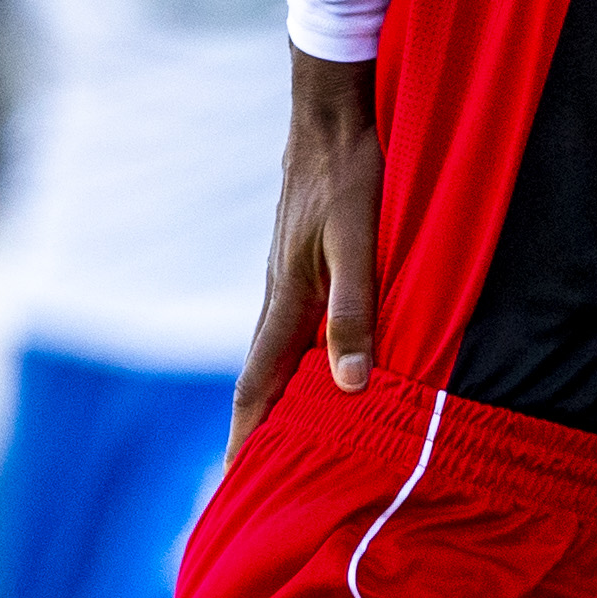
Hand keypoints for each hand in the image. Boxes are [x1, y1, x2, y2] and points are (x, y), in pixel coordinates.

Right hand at [233, 50, 381, 445]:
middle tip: (249, 481)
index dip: (248, 437)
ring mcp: (289, 278)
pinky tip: (316, 369)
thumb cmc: (352, 174)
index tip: (234, 484)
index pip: (258, 387)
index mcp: (286, 303)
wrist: (333, 113)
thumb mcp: (361, 243)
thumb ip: (356, 310)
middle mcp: (279, 297)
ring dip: (276, 398)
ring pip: (278, 353)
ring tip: (280, 441)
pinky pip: (296, 327)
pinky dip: (297, 363)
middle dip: (254, 431)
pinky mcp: (305, 260)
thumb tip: (350, 385)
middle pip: (261, 379)